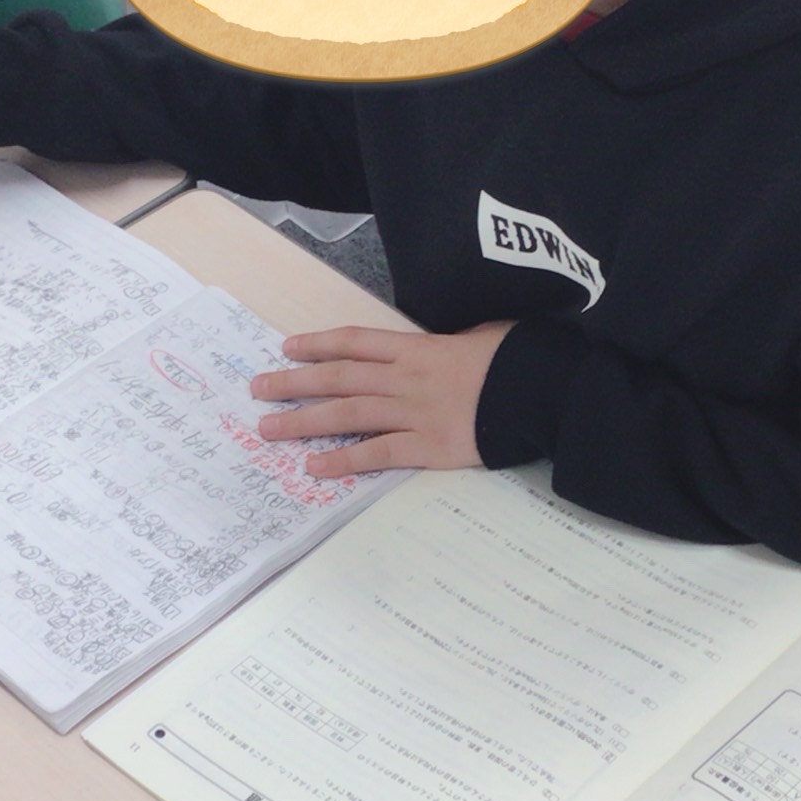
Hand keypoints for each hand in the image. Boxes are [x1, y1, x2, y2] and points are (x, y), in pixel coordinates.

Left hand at [251, 323, 512, 475]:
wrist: (543, 393)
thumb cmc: (519, 360)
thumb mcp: (483, 334)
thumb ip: (453, 341)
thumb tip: (445, 343)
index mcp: (419, 347)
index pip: (356, 342)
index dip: (319, 344)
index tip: (287, 348)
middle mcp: (407, 378)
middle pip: (338, 378)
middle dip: (294, 383)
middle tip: (257, 389)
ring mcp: (414, 414)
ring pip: (347, 415)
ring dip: (303, 422)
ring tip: (269, 428)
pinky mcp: (428, 448)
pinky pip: (377, 454)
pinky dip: (344, 461)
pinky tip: (315, 466)